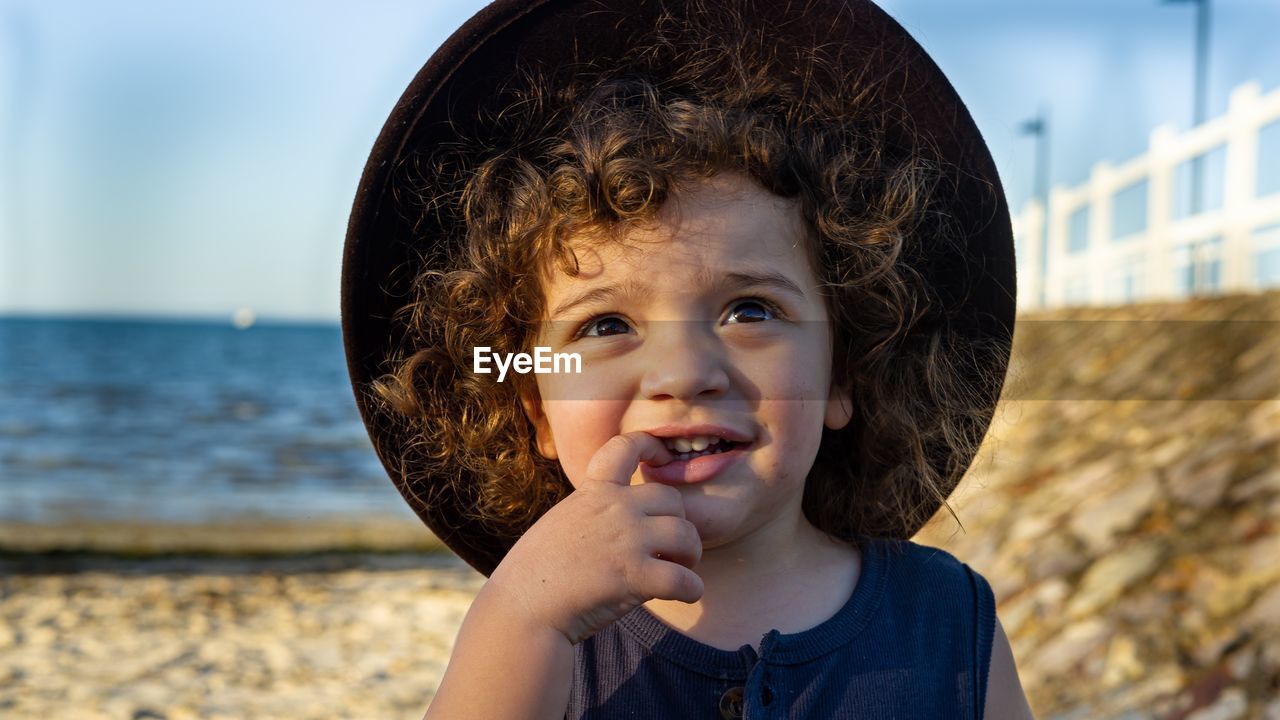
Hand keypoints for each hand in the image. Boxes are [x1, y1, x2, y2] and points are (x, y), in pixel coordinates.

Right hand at [485, 431, 704, 644]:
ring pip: (687, 536)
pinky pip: (685, 580)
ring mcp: (627, 540)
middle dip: (678, 524)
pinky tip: (685, 596)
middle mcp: (615, 508)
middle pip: (673, 500)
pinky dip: (692, 590)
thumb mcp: (562, 523)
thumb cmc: (536, 575)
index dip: (650, 445)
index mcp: (593, 492)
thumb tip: (624, 525)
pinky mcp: (636, 576)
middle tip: (672, 550)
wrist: (522, 609)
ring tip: (681, 570)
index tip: (662, 456)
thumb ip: (594, 514)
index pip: (625, 448)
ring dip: (691, 556)